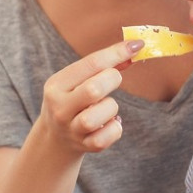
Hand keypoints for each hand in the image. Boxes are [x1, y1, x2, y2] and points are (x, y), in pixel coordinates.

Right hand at [37, 39, 143, 154]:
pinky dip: (115, 129)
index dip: (118, 53)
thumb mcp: (77, 81)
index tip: (137, 45)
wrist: (55, 138)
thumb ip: (101, 66)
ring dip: (111, 108)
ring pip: (98, 117)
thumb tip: (133, 48)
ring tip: (107, 108)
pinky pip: (106, 138)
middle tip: (113, 80)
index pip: (91, 64)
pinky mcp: (83, 146)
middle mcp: (60, 107)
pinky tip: (110, 123)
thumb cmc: (72, 101)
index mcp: (56, 85)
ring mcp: (70, 129)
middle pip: (93, 90)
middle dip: (113, 80)